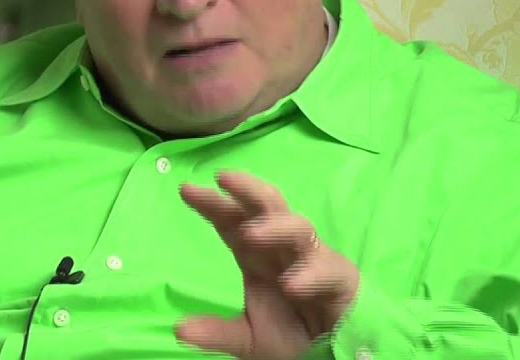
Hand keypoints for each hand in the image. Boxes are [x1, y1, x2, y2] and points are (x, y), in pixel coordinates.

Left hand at [175, 171, 358, 359]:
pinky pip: (329, 269)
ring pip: (298, 228)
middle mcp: (283, 249)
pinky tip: (291, 284)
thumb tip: (179, 330)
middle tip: (223, 178)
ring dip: (274, 227)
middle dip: (246, 190)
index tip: (186, 189)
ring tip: (249, 233)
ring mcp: (313, 259)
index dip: (212, 203)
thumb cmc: (292, 335)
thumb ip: (217, 333)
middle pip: (266, 208)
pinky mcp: (341, 279)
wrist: (333, 356)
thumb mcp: (248, 339)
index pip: (232, 221)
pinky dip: (310, 273)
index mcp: (256, 256)